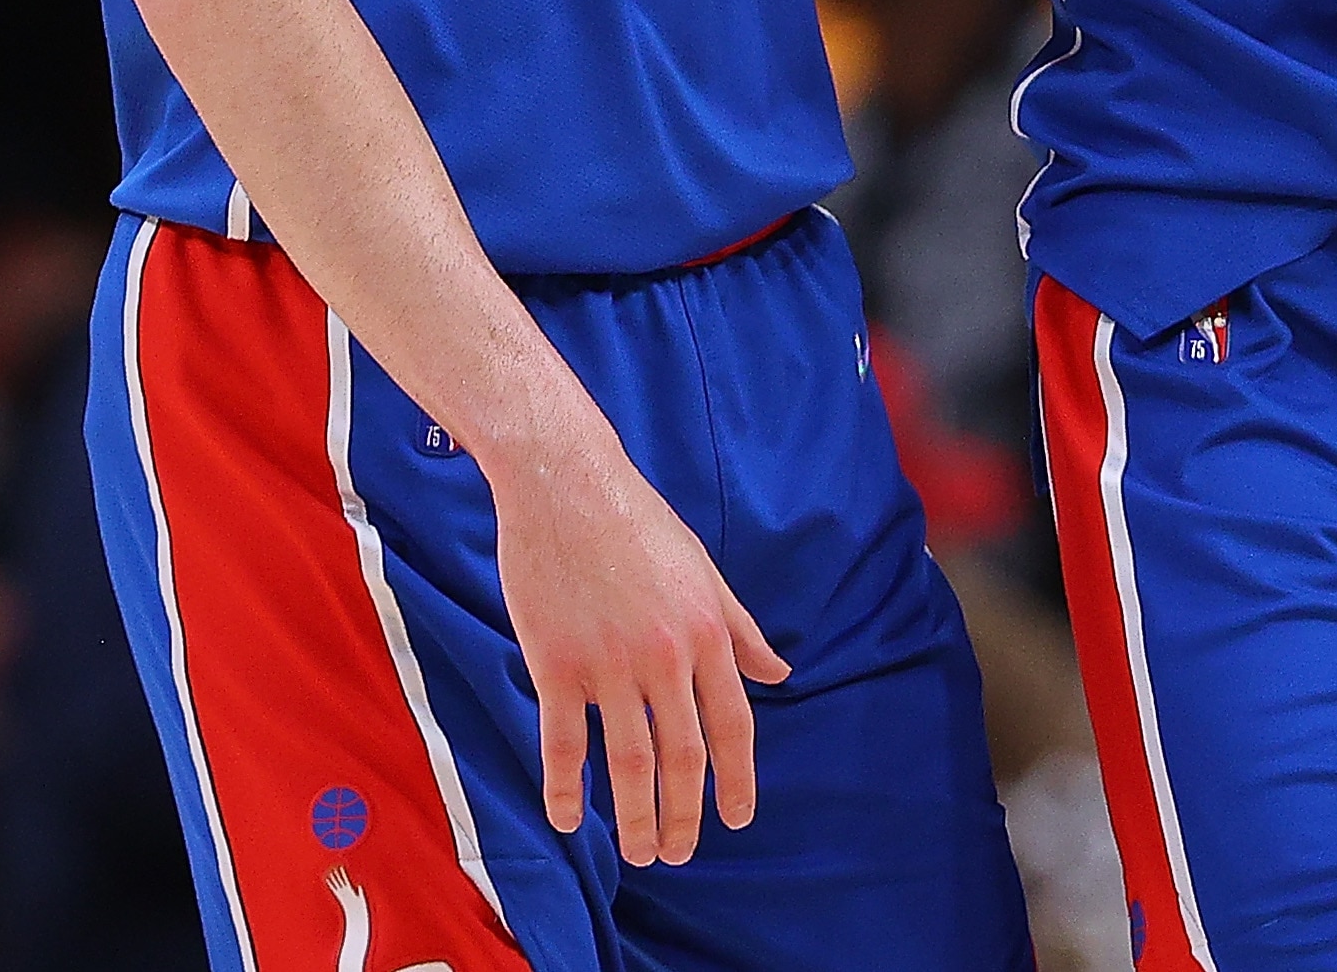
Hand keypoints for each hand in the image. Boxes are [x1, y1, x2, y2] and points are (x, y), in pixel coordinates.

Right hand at [488, 417, 790, 864]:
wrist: (565, 481)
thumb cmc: (636, 521)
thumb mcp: (703, 571)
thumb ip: (740, 629)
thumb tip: (780, 675)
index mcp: (706, 631)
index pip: (732, 724)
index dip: (736, 779)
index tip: (736, 819)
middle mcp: (665, 654)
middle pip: (682, 756)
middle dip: (684, 815)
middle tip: (678, 855)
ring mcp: (609, 662)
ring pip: (628, 761)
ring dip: (635, 816)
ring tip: (640, 853)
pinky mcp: (556, 662)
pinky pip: (562, 743)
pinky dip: (565, 789)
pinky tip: (568, 820)